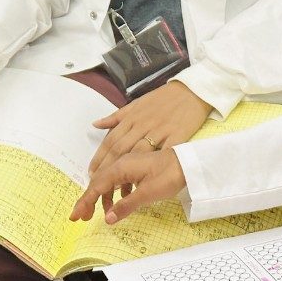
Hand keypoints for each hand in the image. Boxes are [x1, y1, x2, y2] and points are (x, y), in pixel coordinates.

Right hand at [71, 149, 186, 224]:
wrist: (188, 164)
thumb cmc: (169, 176)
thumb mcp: (148, 194)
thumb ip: (126, 206)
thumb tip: (108, 218)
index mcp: (121, 167)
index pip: (96, 186)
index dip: (85, 201)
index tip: (76, 215)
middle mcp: (121, 163)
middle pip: (98, 182)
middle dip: (89, 200)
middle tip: (83, 217)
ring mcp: (129, 164)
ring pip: (108, 182)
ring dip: (103, 198)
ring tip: (104, 214)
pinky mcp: (136, 168)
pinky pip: (118, 180)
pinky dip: (114, 193)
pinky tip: (120, 202)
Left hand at [88, 80, 211, 175]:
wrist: (190, 92)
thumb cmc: (162, 99)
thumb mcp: (136, 103)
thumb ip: (116, 117)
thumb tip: (95, 124)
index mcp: (132, 118)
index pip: (111, 140)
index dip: (100, 157)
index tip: (91, 172)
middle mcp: (143, 125)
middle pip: (121, 149)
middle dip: (107, 168)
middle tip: (98, 184)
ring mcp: (160, 131)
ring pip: (139, 153)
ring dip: (127, 171)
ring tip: (118, 188)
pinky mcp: (177, 137)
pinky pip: (162, 154)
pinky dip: (154, 166)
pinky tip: (148, 180)